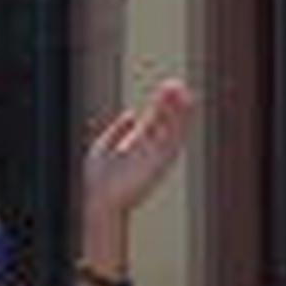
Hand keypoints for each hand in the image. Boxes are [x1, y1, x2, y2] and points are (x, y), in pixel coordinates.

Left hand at [80, 77, 193, 221]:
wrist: (102, 202)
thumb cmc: (100, 182)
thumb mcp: (103, 149)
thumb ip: (117, 131)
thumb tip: (131, 112)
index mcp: (138, 145)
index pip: (154, 120)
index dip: (162, 104)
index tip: (170, 86)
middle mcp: (150, 150)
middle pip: (164, 122)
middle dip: (172, 104)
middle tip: (178, 84)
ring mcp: (155, 157)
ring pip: (171, 131)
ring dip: (178, 113)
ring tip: (184, 93)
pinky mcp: (159, 164)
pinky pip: (171, 142)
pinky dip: (177, 128)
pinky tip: (180, 114)